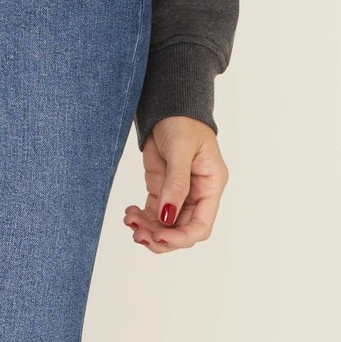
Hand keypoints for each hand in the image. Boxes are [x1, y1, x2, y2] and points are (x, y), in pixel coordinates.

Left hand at [123, 115, 227, 252]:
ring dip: (148, 229)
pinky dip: (142, 218)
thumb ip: (176, 184)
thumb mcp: (181, 150)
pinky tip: (129, 214)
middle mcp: (197, 194)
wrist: (167, 104)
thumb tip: (167, 217)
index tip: (160, 236)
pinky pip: (153, 212)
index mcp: (211, 186)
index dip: (181, 237)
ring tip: (130, 222)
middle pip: (181, 230)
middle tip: (138, 235)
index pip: (201, 225)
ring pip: (165, 224)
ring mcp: (178, 193)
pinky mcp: (161, 187)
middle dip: (161, 236)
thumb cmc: (183, 121)